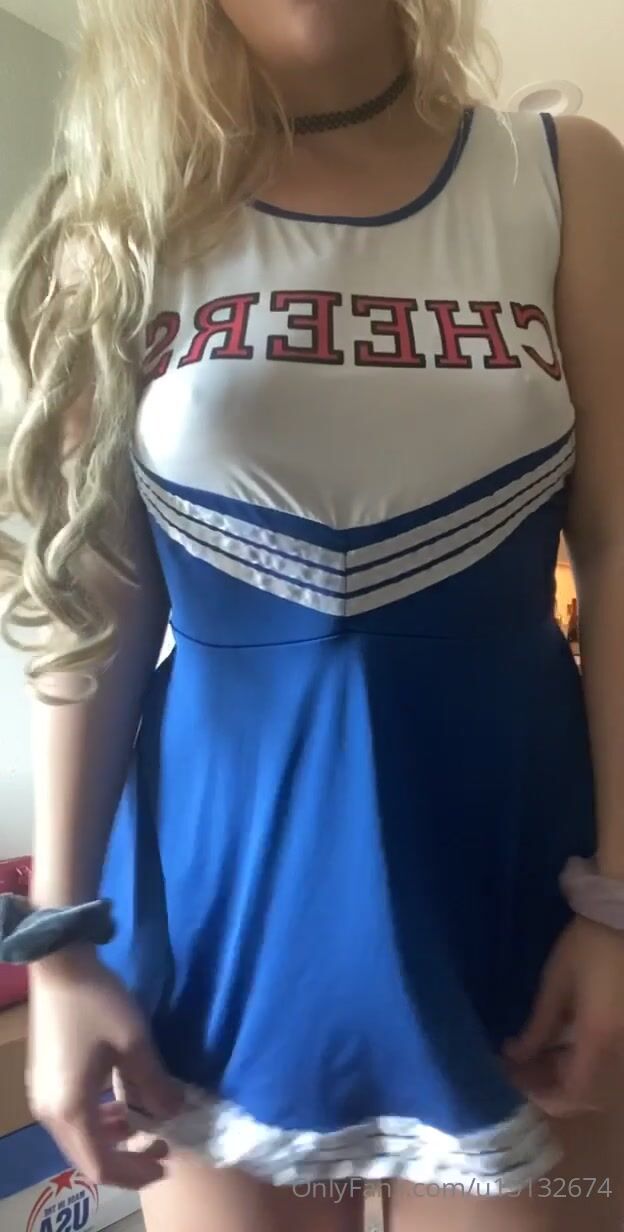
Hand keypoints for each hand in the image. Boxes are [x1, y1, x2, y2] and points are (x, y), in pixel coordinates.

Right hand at [28, 948, 183, 1188]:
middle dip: (125, 1159)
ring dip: (111, 1138)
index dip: (135, 1171)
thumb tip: (173, 1112)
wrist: (59, 962)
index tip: (167, 1161)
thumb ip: (155, 1084)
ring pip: (78, 1135)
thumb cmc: (97, 1004)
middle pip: (86, 1155)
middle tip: (161, 1149)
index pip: (101, 1165)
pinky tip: (118, 1103)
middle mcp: (49, 1113)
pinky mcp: (43, 1078)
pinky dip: (97, 1119)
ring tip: (145, 1126)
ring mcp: (41, 1095)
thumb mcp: (135, 1043)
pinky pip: (71, 1114)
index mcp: (69, 1110)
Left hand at [503, 917, 623, 1115]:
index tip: (513, 1081)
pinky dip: (580, 1060)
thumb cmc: (588, 946)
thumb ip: (538, 1026)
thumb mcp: (557, 984)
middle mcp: (619, 1049)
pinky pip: (604, 1060)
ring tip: (530, 1053)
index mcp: (598, 1039)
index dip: (543, 1096)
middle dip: (549, 1085)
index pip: (573, 1094)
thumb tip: (514, 1056)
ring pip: (596, 1078)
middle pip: (586, 1092)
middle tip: (516, 1065)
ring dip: (563, 1073)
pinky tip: (557, 1043)